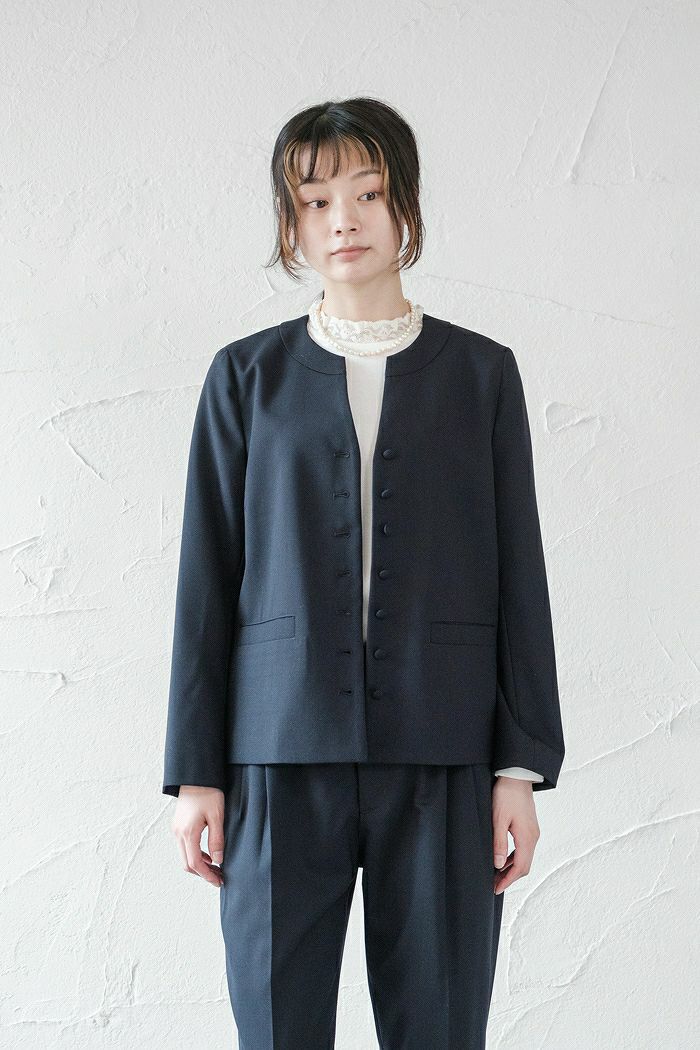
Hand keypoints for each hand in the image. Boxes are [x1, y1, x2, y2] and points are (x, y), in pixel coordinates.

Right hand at [171, 785, 225, 887]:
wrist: (195, 775)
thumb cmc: (208, 792)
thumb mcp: (217, 816)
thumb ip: (217, 840)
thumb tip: (218, 860)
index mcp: (188, 832)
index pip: (195, 863)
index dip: (207, 876)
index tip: (218, 881)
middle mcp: (178, 833)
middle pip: (187, 864)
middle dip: (203, 874)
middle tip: (219, 877)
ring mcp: (176, 829)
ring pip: (184, 856)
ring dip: (199, 865)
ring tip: (215, 868)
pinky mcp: (178, 825)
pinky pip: (184, 847)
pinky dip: (195, 855)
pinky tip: (208, 855)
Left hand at [491, 776, 539, 894]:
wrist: (517, 776)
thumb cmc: (506, 795)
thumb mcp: (498, 819)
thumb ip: (498, 843)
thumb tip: (498, 865)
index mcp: (527, 838)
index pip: (520, 868)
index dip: (508, 880)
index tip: (496, 889)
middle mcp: (533, 837)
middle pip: (524, 866)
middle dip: (510, 877)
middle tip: (494, 885)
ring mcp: (533, 832)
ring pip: (524, 858)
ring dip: (511, 868)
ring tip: (496, 874)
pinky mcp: (530, 827)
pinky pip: (524, 848)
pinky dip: (514, 857)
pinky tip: (503, 858)